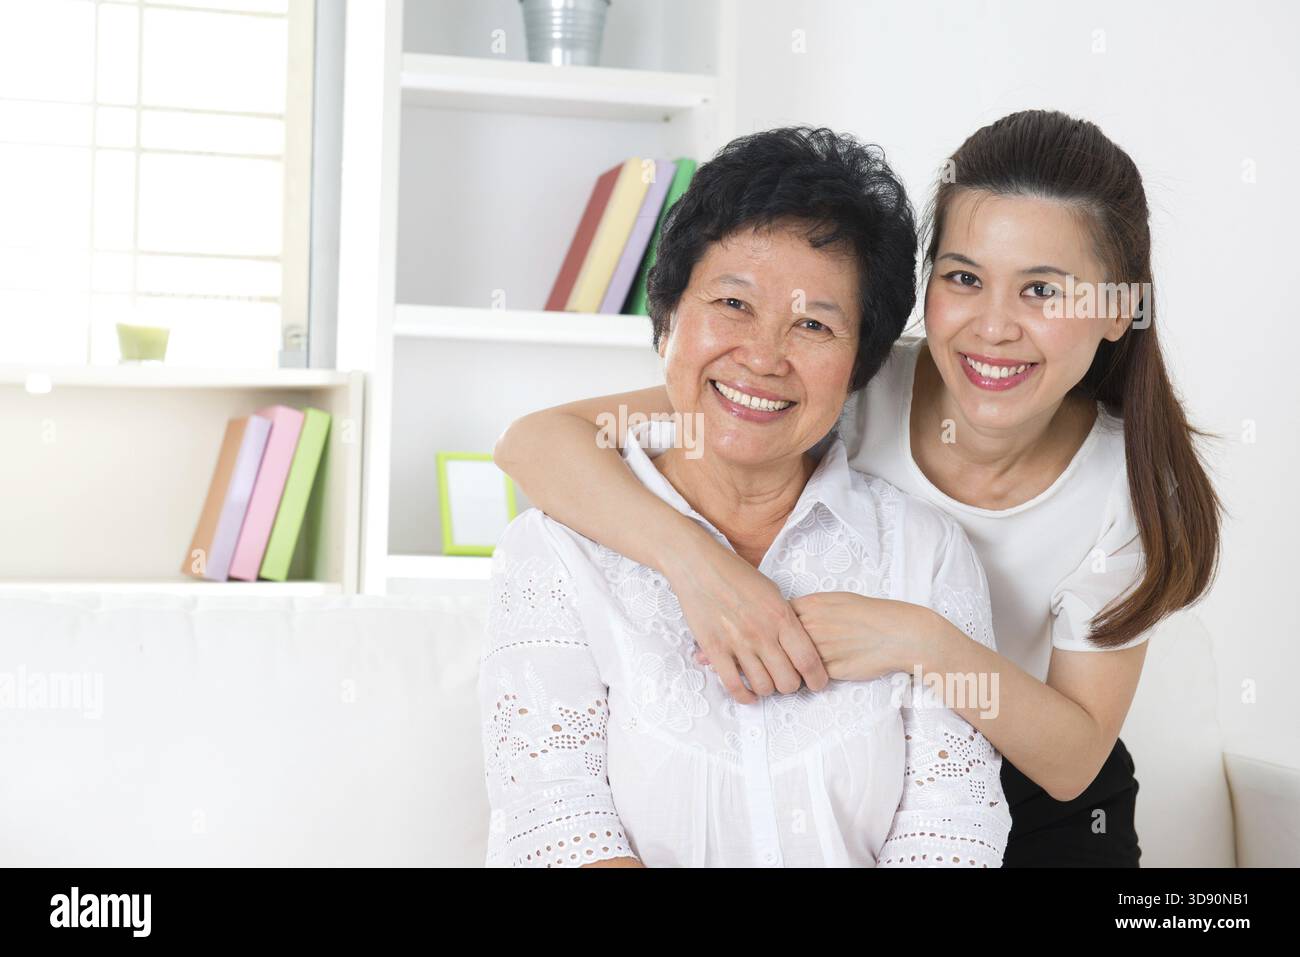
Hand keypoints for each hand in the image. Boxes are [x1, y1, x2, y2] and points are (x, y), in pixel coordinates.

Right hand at [666, 541, 829, 703]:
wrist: (699, 566)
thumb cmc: (737, 576)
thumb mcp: (772, 592)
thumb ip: (786, 619)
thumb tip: (799, 644)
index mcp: (781, 616)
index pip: (808, 660)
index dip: (817, 679)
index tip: (817, 684)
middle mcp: (762, 633)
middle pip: (788, 680)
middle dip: (791, 686)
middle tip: (786, 680)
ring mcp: (738, 643)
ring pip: (763, 687)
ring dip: (768, 690)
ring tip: (766, 683)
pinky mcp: (714, 650)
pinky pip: (734, 686)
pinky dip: (744, 696)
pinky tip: (748, 694)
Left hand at [695, 592, 933, 682]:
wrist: (898, 632)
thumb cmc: (866, 617)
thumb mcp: (832, 604)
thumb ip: (806, 610)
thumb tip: (785, 613)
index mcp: (805, 606)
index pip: (762, 612)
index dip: (735, 620)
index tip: (707, 621)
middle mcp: (805, 625)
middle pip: (758, 635)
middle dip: (727, 645)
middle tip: (698, 655)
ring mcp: (814, 646)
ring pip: (771, 659)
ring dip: (742, 668)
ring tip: (717, 672)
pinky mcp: (826, 667)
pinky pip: (793, 679)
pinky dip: (773, 685)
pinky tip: (754, 691)